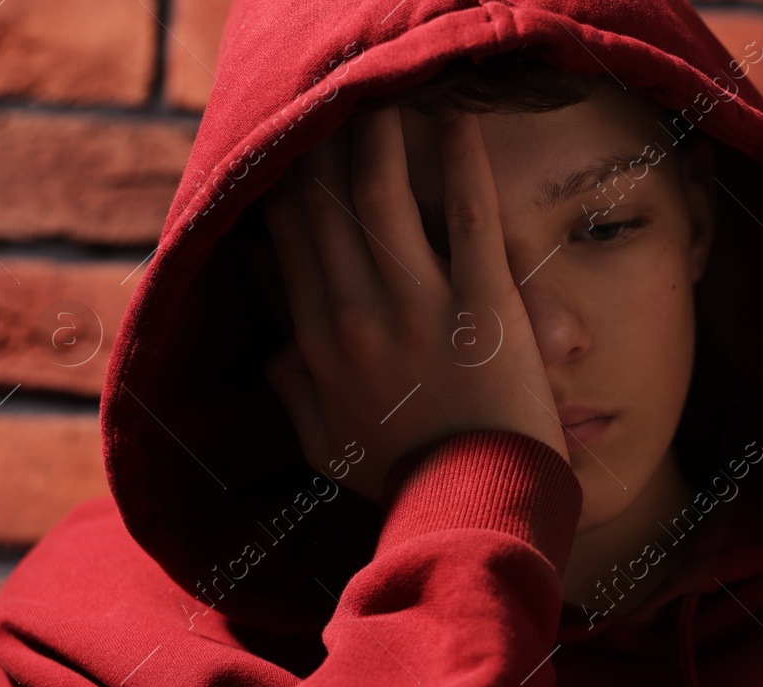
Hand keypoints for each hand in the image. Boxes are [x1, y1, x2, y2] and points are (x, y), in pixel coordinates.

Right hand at [261, 104, 568, 504]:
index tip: (286, 164)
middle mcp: (359, 315)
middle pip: (325, 211)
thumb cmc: (407, 483)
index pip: (290, 251)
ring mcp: (421, 305)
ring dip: (376, 140)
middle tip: (327, 115)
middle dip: (320, 153)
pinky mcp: (485, 303)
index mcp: (320, 347)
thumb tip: (276, 352)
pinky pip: (471, 216)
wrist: (475, 507)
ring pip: (384, 197)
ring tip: (380, 102)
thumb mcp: (331, 450)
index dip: (284, 198)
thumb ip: (297, 396)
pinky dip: (463, 163)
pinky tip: (457, 122)